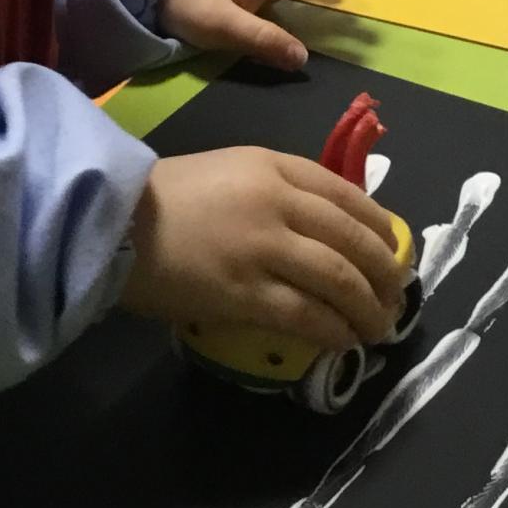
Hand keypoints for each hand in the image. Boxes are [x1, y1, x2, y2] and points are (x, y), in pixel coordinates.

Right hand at [119, 147, 404, 348]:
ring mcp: (264, 248)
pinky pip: (307, 315)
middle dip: (385, 273)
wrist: (112, 222)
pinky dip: (334, 330)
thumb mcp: (230, 170)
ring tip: (378, 328)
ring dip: (368, 308)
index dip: (381, 228)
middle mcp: (278, 201)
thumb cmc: (166, 198)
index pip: (349, 195)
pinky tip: (344, 341)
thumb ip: (277, 189)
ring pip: (339, 280)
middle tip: (395, 297)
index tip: (395, 251)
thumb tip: (324, 228)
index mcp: (275, 166)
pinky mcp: (245, 293)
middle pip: (354, 239)